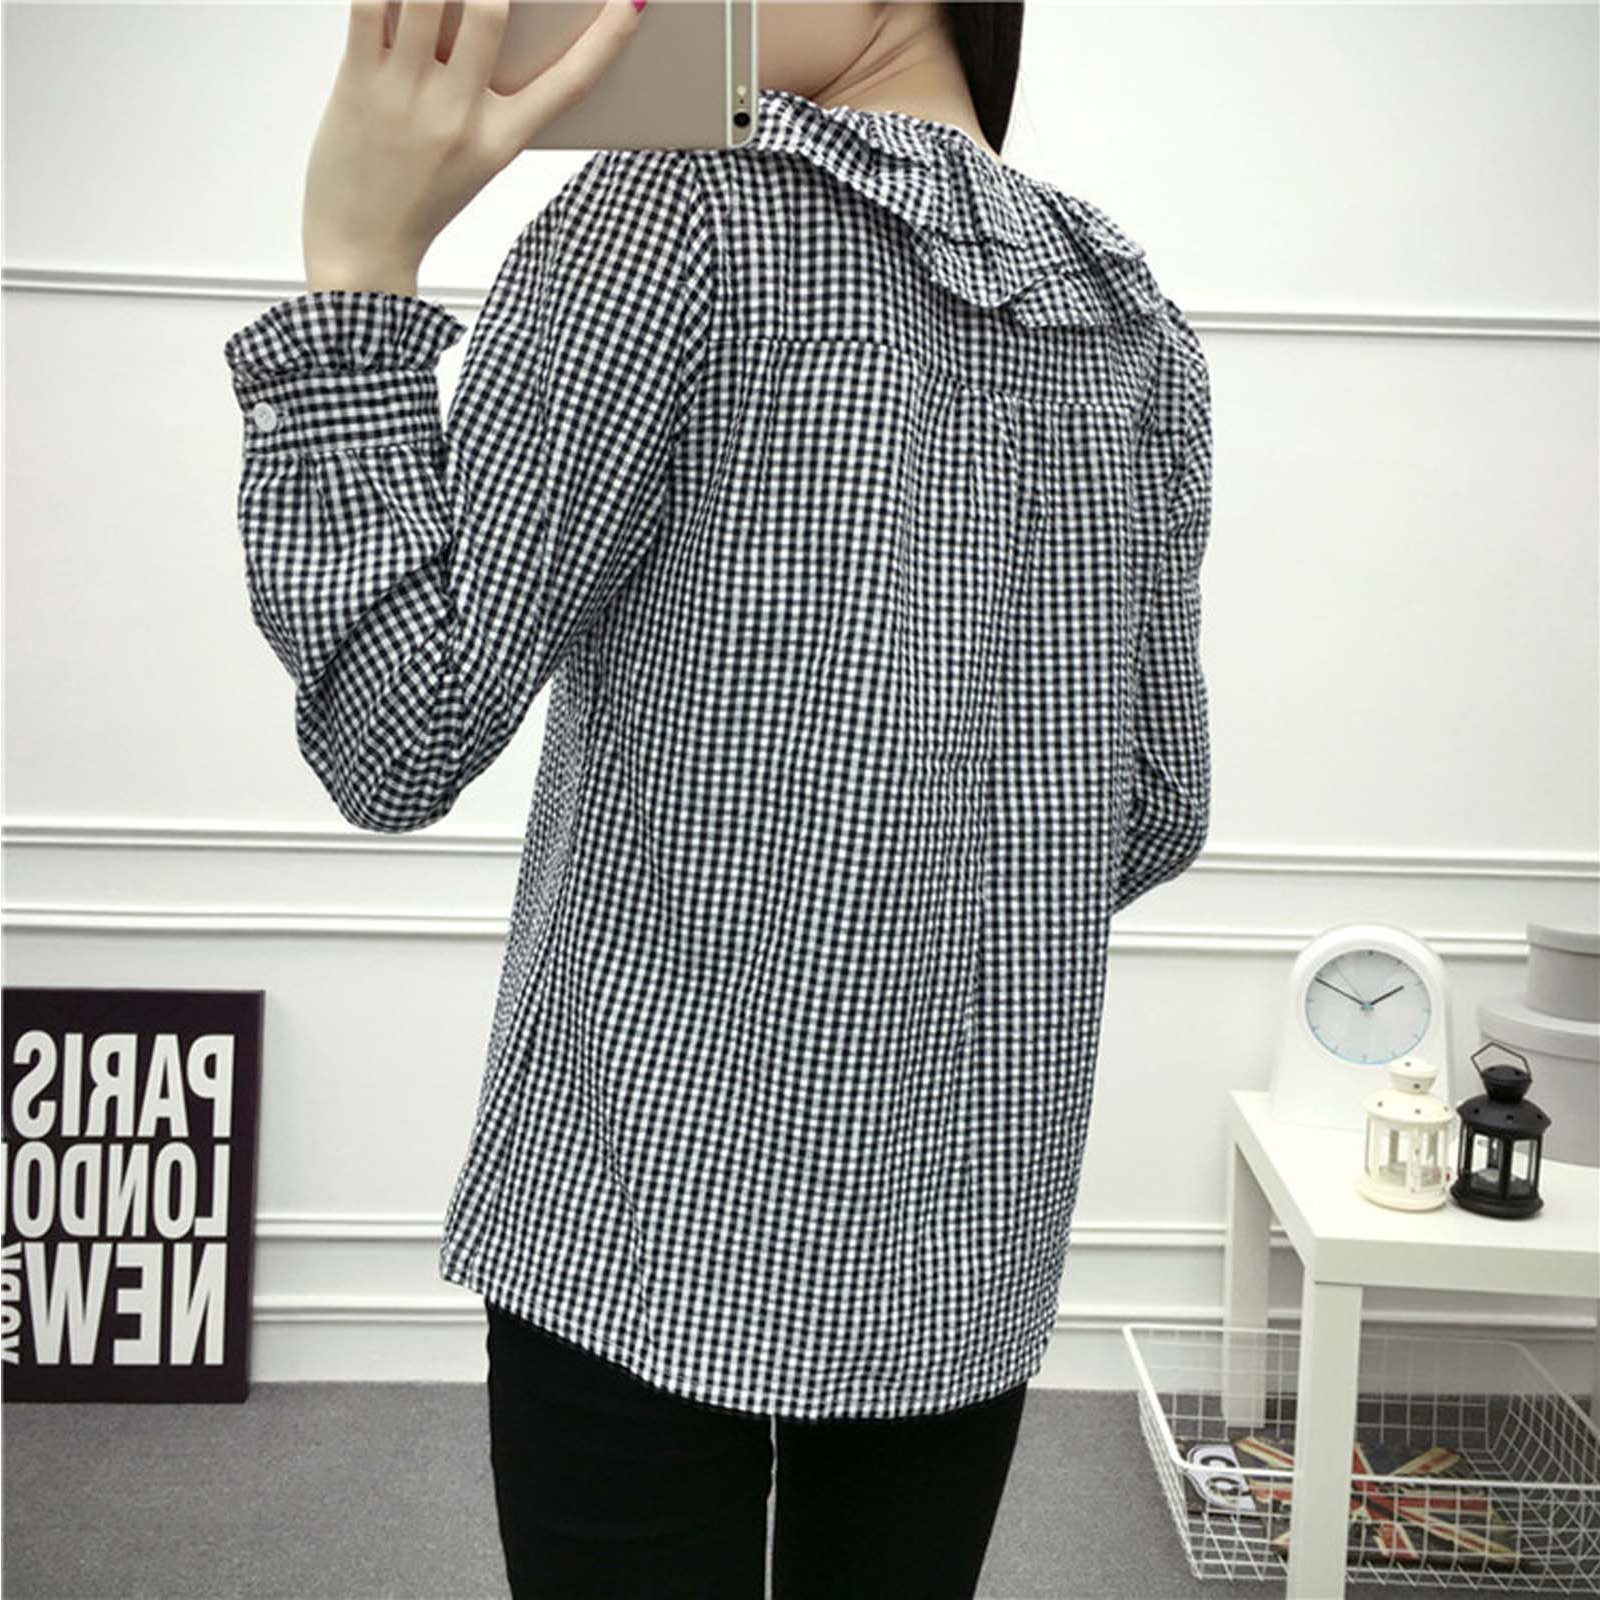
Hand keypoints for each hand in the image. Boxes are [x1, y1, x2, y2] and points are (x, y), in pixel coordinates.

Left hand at [302, 0, 647, 292]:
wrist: (364, 246)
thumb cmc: (420, 200)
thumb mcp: (478, 159)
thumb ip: (492, 101)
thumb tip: (493, 22)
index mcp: (501, 140)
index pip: (569, 83)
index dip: (606, 40)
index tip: (633, 3)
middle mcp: (459, 115)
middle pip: (490, 10)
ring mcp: (407, 97)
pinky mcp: (359, 84)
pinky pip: (369, 6)